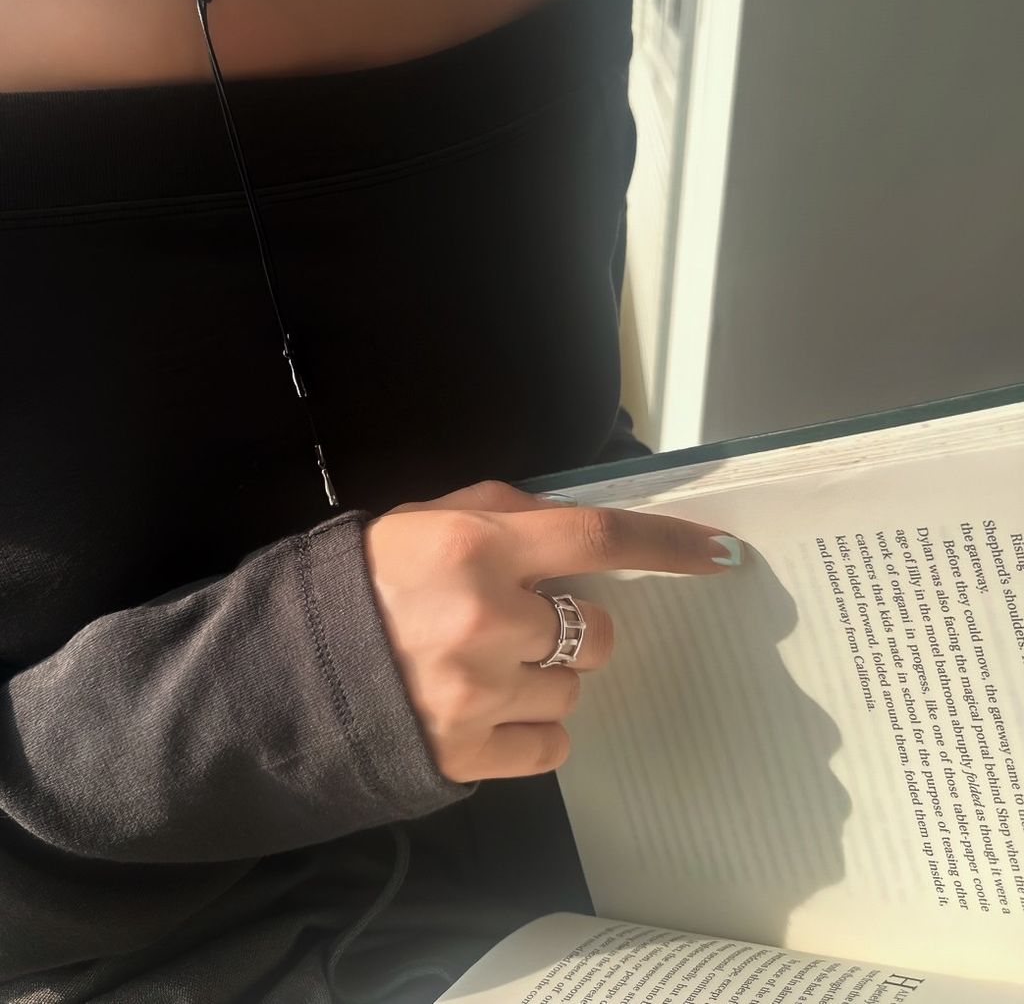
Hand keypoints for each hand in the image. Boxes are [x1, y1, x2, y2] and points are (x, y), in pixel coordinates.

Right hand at [364, 480, 745, 783]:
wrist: (290, 670)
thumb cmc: (366, 581)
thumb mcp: (428, 519)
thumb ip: (506, 513)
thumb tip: (578, 527)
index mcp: (477, 546)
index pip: (599, 537)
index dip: (669, 544)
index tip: (722, 554)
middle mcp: (487, 617)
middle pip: (598, 632)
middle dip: (577, 628)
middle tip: (523, 625)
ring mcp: (478, 692)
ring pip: (574, 689)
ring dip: (544, 678)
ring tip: (484, 668)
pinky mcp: (467, 754)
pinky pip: (551, 745)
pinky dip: (531, 729)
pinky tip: (486, 710)